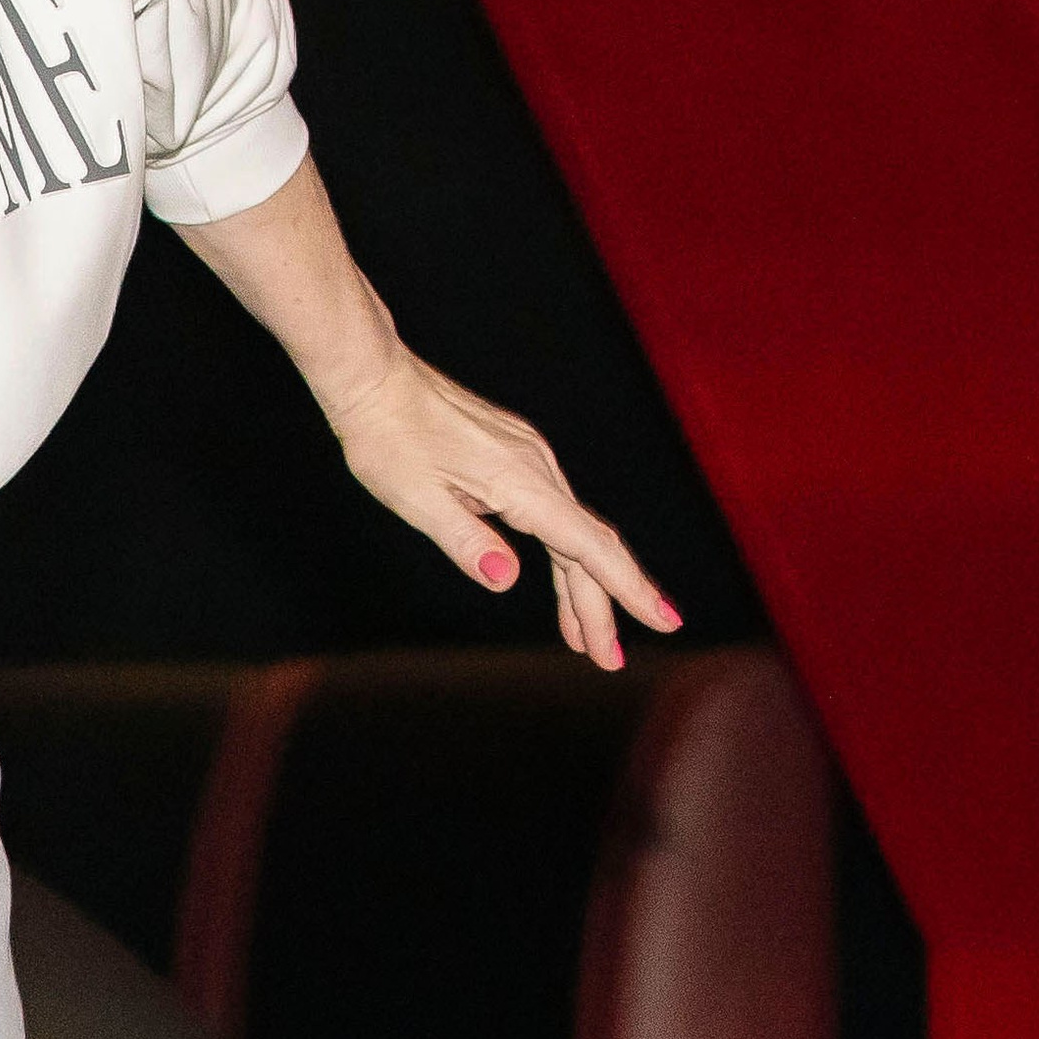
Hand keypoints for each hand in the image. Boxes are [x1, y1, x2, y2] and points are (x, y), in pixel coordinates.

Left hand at [327, 349, 680, 666]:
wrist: (374, 378)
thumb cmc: (388, 438)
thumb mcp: (416, 498)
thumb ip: (463, 539)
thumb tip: (505, 579)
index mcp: (520, 483)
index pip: (588, 546)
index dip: (628, 587)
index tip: (664, 620)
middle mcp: (537, 468)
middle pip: (584, 549)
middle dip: (602, 607)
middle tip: (610, 660)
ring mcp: (530, 459)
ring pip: (570, 534)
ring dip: (581, 587)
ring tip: (585, 640)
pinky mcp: (515, 456)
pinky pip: (553, 514)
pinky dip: (562, 556)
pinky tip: (560, 582)